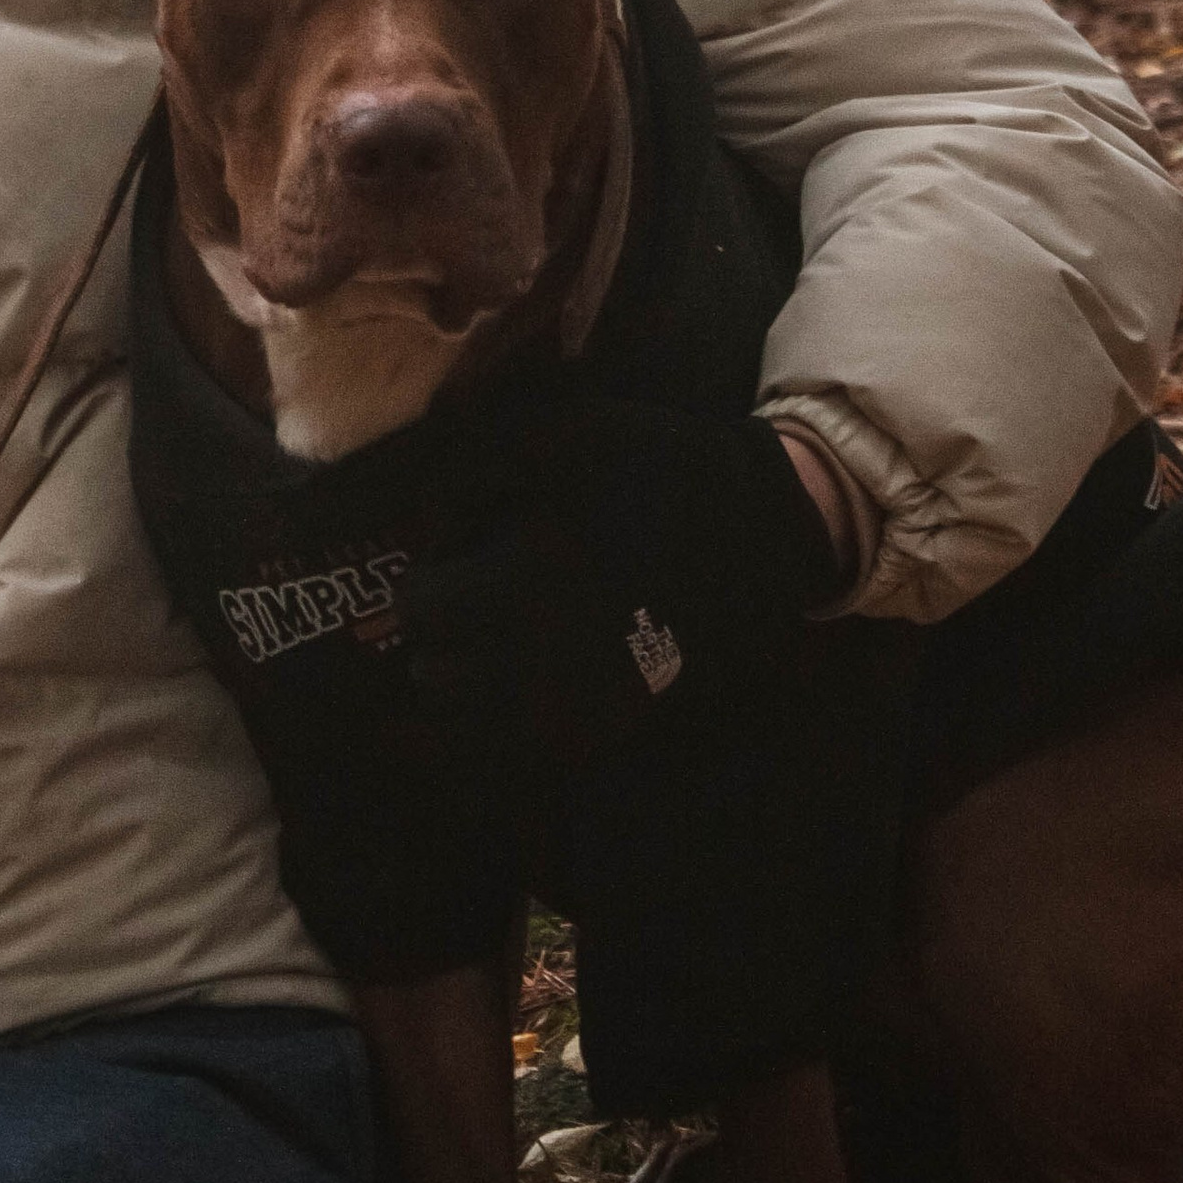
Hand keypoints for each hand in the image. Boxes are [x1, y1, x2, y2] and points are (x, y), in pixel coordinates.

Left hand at [392, 406, 840, 717]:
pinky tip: (533, 678)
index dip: (429, 578)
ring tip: (496, 644)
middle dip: (442, 639)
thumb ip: (475, 472)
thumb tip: (428, 526)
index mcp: (521, 582)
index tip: (456, 558)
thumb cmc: (658, 470)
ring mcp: (580, 703)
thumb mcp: (562, 433)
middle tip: (472, 602)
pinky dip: (512, 724)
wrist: (760, 529)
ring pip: (475, 727)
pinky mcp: (616, 726)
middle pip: (438, 675)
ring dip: (467, 687)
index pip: (423, 608)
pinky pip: (532, 749)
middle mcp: (540, 658)